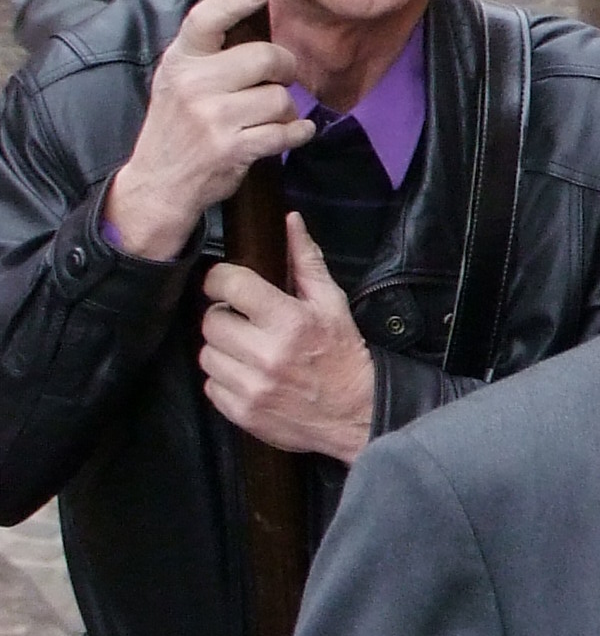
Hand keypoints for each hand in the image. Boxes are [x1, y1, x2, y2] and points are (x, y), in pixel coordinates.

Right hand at [104, 0, 309, 259]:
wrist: (158, 183)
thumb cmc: (175, 127)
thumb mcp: (176, 81)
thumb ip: (206, 55)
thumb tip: (254, 21)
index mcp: (179, 62)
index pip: (204, 19)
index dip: (234, 0)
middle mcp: (194, 85)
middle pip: (264, 57)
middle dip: (284, 66)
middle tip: (282, 75)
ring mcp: (213, 118)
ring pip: (278, 98)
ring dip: (286, 108)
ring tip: (273, 115)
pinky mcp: (232, 148)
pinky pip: (284, 132)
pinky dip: (297, 132)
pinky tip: (295, 131)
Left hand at [197, 214, 375, 462]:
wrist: (357, 414)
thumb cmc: (343, 354)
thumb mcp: (332, 304)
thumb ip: (306, 261)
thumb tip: (290, 221)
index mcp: (289, 320)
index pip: (229, 285)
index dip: (221, 280)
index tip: (227, 285)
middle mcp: (267, 354)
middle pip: (211, 322)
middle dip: (225, 318)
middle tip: (245, 323)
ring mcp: (253, 387)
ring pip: (207, 355)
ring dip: (223, 351)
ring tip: (247, 352)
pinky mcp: (243, 413)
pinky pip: (210, 386)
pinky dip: (225, 380)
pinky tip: (248, 377)